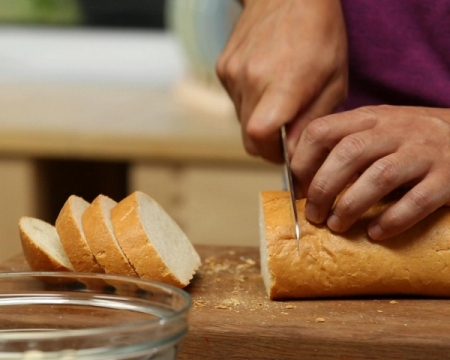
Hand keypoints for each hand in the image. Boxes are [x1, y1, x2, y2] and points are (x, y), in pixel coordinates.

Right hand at [216, 0, 347, 161]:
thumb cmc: (320, 34)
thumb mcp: (333, 81)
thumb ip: (312, 122)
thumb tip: (294, 155)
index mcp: (283, 83)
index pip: (259, 137)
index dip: (272, 153)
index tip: (286, 152)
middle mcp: (250, 79)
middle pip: (248, 137)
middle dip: (268, 143)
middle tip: (287, 132)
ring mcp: (232, 72)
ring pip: (241, 121)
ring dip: (259, 121)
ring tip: (279, 98)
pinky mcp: (222, 67)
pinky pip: (234, 100)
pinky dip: (250, 102)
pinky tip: (266, 82)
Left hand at [291, 105, 449, 239]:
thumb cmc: (413, 139)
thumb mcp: (378, 129)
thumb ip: (346, 144)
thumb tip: (305, 182)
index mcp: (370, 118)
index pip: (322, 130)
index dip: (303, 162)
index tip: (299, 189)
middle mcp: (395, 129)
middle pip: (347, 154)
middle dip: (323, 188)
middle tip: (314, 215)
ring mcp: (423, 151)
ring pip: (379, 176)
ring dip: (351, 205)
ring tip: (337, 226)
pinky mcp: (448, 177)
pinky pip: (417, 201)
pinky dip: (392, 220)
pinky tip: (376, 234)